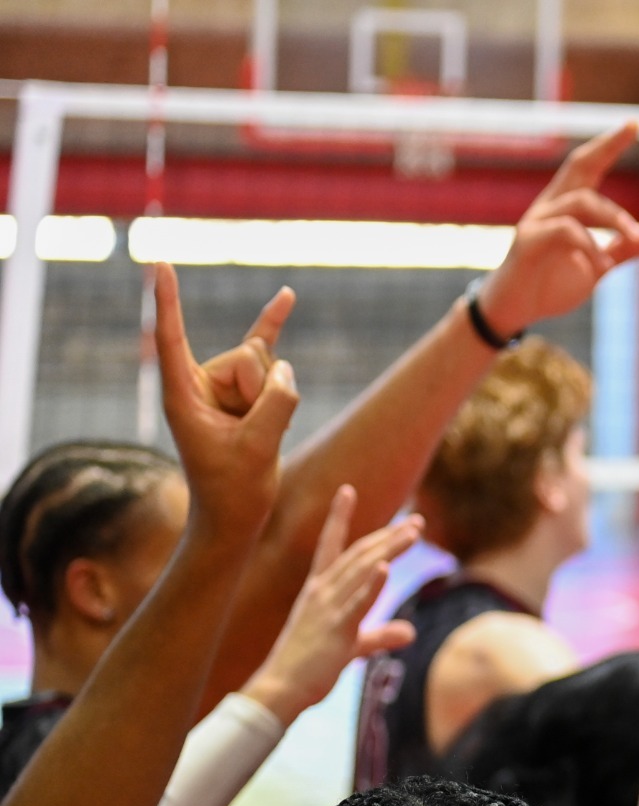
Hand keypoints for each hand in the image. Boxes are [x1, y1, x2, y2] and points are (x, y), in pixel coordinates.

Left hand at [155, 264, 296, 542]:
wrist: (236, 514)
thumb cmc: (234, 489)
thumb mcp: (257, 448)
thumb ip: (276, 404)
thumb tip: (286, 370)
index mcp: (183, 395)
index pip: (173, 338)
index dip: (167, 302)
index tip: (159, 265)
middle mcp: (201, 383)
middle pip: (248, 359)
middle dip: (265, 393)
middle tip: (250, 436)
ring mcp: (224, 385)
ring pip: (268, 366)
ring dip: (277, 400)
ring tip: (259, 435)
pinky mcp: (246, 391)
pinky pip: (265, 349)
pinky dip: (275, 324)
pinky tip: (286, 298)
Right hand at [242, 486, 421, 723]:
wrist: (281, 690)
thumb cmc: (310, 667)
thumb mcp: (351, 645)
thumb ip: (379, 635)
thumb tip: (408, 632)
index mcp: (318, 590)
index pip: (330, 545)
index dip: (339, 516)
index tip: (347, 489)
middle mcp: (321, 592)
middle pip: (359, 554)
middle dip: (388, 536)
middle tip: (417, 521)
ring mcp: (327, 609)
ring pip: (362, 571)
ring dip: (388, 549)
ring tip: (413, 531)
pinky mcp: (336, 630)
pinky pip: (356, 604)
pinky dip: (371, 585)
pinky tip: (384, 567)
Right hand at [479, 122, 638, 334]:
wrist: (514, 310)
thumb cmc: (551, 283)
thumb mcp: (597, 265)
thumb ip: (625, 248)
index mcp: (567, 207)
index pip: (589, 167)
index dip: (609, 145)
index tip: (635, 123)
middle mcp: (550, 206)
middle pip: (578, 165)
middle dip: (606, 145)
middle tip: (633, 128)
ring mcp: (536, 221)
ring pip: (581, 202)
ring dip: (614, 217)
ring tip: (636, 237)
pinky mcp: (527, 242)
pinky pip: (565, 232)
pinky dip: (591, 246)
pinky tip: (604, 264)